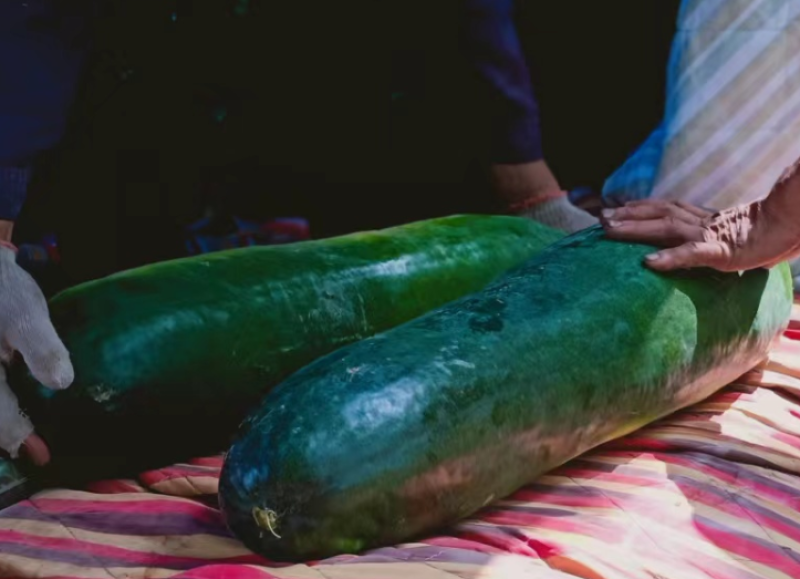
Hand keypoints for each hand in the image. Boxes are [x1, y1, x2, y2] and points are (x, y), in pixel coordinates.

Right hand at [0, 244, 72, 464]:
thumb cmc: (2, 291)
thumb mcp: (26, 314)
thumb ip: (41, 348)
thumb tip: (61, 382)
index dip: (18, 436)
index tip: (41, 455)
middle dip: (6, 435)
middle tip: (33, 452)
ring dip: (3, 421)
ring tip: (21, 439)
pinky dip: (3, 406)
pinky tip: (13, 409)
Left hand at [600, 199, 799, 271]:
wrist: (792, 229)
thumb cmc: (760, 237)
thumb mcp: (725, 236)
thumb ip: (702, 239)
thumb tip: (678, 248)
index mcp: (701, 218)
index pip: (663, 208)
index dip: (637, 207)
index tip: (612, 209)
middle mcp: (701, 222)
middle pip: (658, 213)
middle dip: (628, 215)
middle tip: (601, 218)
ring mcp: (710, 235)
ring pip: (666, 228)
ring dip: (636, 228)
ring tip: (611, 230)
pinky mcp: (721, 251)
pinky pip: (692, 254)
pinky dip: (670, 257)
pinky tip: (649, 263)